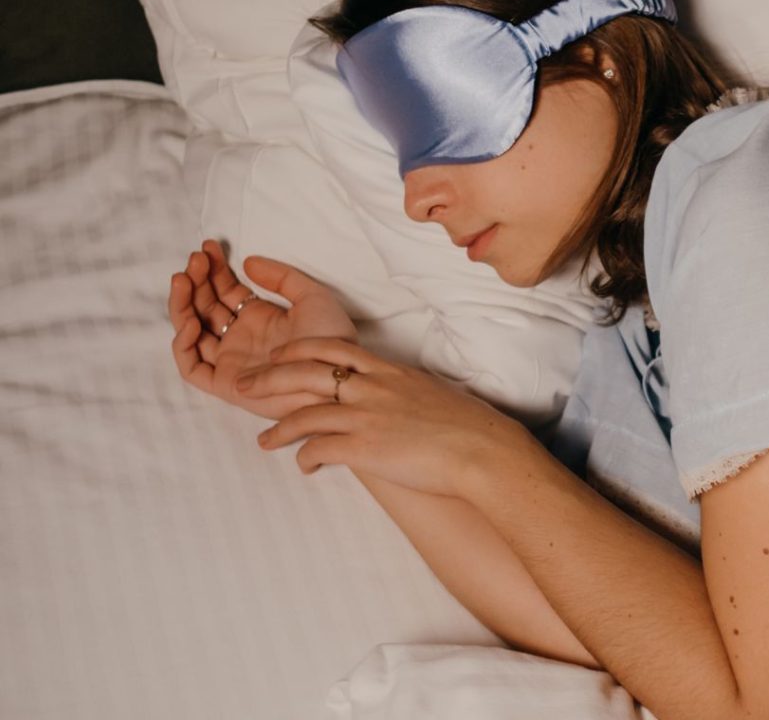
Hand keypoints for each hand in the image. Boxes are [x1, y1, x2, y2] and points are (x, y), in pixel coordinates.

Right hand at [168, 239, 358, 420]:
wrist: (335, 375)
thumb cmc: (331, 339)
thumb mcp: (312, 296)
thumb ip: (282, 277)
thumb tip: (249, 261)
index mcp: (260, 317)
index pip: (226, 291)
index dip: (214, 270)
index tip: (208, 247)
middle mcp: (241, 337)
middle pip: (205, 307)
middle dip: (197, 280)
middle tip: (195, 258)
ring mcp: (231, 360)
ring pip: (192, 332)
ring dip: (182, 305)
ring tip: (184, 279)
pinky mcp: (225, 384)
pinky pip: (192, 368)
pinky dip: (184, 345)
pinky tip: (193, 321)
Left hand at [241, 337, 535, 498]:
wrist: (480, 449)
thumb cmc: (465, 424)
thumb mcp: (429, 392)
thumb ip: (402, 389)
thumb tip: (392, 395)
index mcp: (386, 370)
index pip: (331, 346)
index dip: (297, 348)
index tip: (277, 354)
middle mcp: (371, 387)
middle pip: (305, 371)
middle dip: (268, 377)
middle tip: (244, 385)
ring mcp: (366, 416)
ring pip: (305, 413)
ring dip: (278, 428)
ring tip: (263, 442)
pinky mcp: (365, 448)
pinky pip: (320, 449)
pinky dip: (305, 458)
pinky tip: (304, 466)